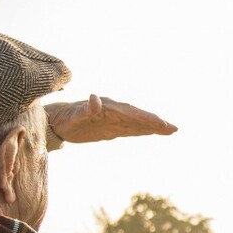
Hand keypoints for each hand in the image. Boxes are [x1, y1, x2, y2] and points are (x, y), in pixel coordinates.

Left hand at [45, 94, 177, 143]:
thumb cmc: (66, 118)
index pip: (133, 114)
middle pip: (140, 117)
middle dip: (157, 123)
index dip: (148, 119)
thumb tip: (94, 99)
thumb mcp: (75, 115)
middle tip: (174, 129)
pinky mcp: (112, 127)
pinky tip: (153, 132)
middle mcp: (115, 112)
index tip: (162, 124)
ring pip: (139, 122)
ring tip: (171, 130)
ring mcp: (115, 119)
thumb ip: (87, 109)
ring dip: (154, 126)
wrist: (59, 120)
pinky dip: (144, 130)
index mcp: (110, 109)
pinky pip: (132, 128)